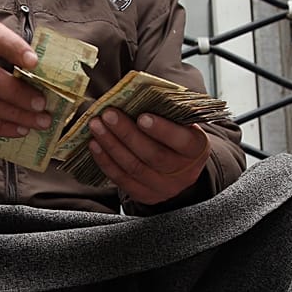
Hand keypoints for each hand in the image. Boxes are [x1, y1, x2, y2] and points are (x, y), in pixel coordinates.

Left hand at [87, 109, 211, 205]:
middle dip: (127, 134)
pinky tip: (95, 145)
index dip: (162, 130)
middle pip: (153, 155)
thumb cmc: (176, 135)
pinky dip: (105, 161)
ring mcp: (164, 188)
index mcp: (196, 149)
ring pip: (134, 168)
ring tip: (96, 126)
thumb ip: (166, 113)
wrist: (178, 167)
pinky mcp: (145, 195)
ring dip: (111, 145)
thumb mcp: (181, 123)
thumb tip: (136, 95)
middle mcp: (183, 173)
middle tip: (108, 114)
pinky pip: (122, 180)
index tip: (142, 116)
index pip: (182, 141)